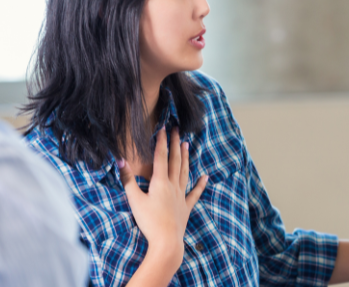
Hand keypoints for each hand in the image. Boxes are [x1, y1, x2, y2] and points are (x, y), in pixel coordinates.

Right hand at [119, 127, 207, 271]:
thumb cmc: (149, 221)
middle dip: (176, 144)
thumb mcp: (134, 200)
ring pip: (185, 172)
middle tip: (178, 130)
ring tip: (187, 144)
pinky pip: (195, 193)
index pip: (161, 157)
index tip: (163, 128)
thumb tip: (120, 161)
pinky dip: (201, 184)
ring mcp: (182, 195)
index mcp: (160, 182)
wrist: (166, 241)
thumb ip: (127, 180)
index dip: (162, 142)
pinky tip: (206, 176)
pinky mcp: (186, 207)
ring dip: (186, 157)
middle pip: (175, 160)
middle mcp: (173, 185)